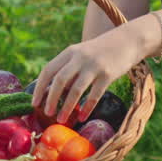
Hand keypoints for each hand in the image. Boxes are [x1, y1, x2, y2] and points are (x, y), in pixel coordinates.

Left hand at [31, 23, 148, 125]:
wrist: (127, 40)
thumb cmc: (101, 51)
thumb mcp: (81, 54)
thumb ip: (68, 68)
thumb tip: (53, 92)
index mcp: (69, 52)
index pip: (48, 70)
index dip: (40, 87)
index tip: (34, 103)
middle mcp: (80, 58)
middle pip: (59, 80)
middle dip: (51, 99)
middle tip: (47, 113)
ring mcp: (94, 66)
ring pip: (75, 90)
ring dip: (67, 107)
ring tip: (61, 119)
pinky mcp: (108, 74)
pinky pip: (94, 95)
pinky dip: (87, 107)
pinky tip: (82, 117)